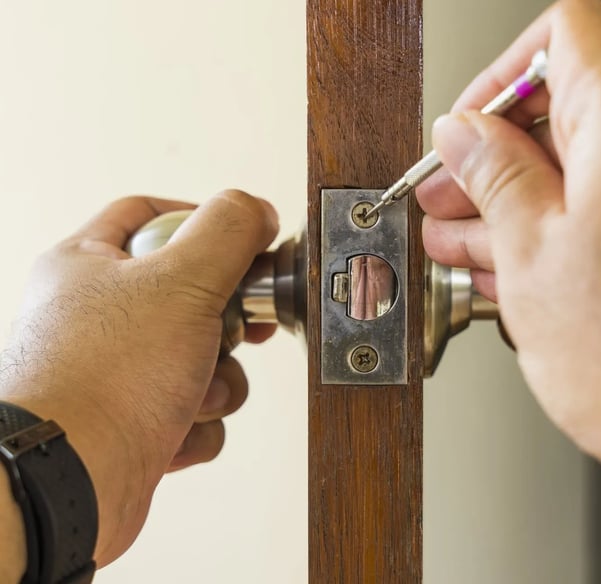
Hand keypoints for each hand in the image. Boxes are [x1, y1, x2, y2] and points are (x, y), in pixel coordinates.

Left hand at [0, 190, 278, 566]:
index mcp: (88, 264)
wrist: (72, 480)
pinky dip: (199, 421)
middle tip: (241, 323)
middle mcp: (97, 316)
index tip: (244, 242)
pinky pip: (194, 409)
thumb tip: (255, 209)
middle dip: (226, 318)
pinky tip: (177, 429)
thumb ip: (227, 232)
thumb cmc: (104, 380)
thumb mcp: (181, 281)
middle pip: (189, 292)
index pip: (149, 215)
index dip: (202, 221)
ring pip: (201, 356)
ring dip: (218, 379)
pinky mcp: (136, 420)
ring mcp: (117, 372)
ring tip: (196, 392)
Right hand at [418, 0, 600, 579]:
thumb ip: (493, 177)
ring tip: (475, 246)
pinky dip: (582, 223)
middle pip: (577, 106)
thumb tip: (464, 135)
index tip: (465, 134)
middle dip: (501, 157)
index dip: (496, 81)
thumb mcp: (532, 257)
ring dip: (533, 198)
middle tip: (453, 204)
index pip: (560, 35)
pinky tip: (529, 264)